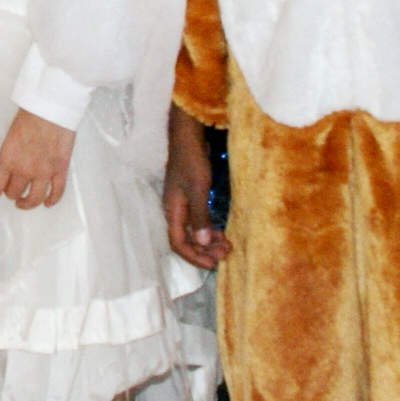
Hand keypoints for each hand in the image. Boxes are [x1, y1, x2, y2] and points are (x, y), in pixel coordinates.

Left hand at [0, 108, 75, 210]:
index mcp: (7, 160)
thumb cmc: (29, 115)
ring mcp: (44, 172)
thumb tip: (6, 166)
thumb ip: (8, 154)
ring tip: (24, 202)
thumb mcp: (9, 136)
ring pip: (34, 198)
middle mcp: (24, 170)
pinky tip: (47, 203)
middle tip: (11, 191)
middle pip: (14, 193)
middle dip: (10, 194)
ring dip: (28, 203)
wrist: (52, 107)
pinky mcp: (60, 169)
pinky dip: (52, 200)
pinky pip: (56, 192)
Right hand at [162, 106, 225, 268]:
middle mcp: (174, 211)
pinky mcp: (190, 198)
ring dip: (208, 241)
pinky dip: (209, 230)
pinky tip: (221, 232)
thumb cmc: (192, 161)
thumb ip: (200, 217)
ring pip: (193, 232)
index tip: (213, 264)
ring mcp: (181, 204)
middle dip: (204, 251)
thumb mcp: (198, 189)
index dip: (194, 256)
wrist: (188, 137)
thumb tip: (203, 243)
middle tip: (226, 254)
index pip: (178, 243)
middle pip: (186, 240)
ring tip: (227, 246)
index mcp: (172, 211)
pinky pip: (198, 221)